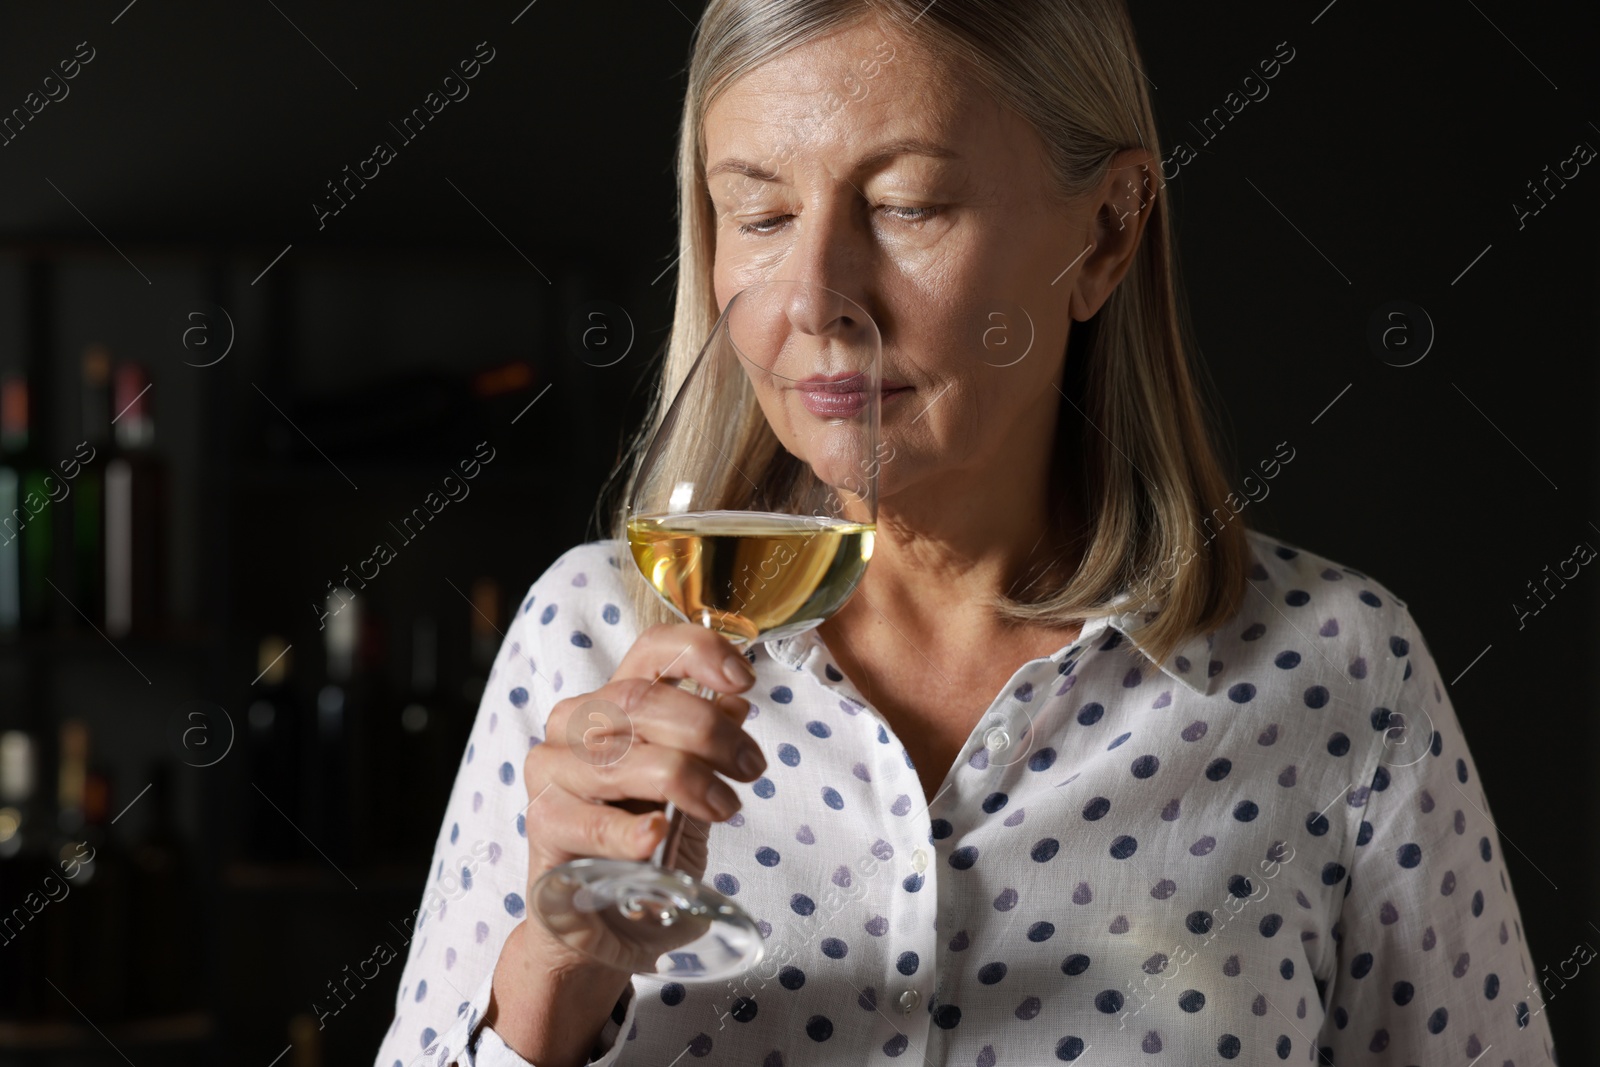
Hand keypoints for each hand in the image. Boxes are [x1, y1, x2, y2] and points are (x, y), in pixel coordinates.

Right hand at [518, 621, 765, 969]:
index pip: (651, 651)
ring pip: (626, 756)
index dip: (700, 652)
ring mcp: (552, 770)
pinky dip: (631, 829)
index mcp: (615, 704)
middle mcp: (575, 724)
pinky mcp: (542, 823)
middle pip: (643, 700)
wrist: (605, 930)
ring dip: (689, 779)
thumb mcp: (690, 797)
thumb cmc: (647, 855)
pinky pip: (592, 820)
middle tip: (750, 768)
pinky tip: (657, 836)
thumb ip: (705, 750)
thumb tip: (735, 704)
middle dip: (711, 732)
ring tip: (724, 808)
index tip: (745, 682)